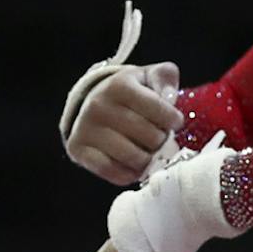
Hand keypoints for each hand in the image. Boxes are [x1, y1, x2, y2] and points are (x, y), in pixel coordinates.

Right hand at [64, 62, 185, 185]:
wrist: (92, 103)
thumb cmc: (130, 93)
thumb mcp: (149, 77)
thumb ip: (165, 78)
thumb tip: (169, 96)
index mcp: (119, 85)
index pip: (160, 111)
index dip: (174, 120)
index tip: (174, 122)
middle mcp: (99, 105)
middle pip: (151, 138)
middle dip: (162, 141)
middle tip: (158, 137)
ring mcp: (86, 128)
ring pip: (134, 158)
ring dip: (148, 159)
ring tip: (147, 150)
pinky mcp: (78, 149)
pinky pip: (114, 173)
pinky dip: (129, 174)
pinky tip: (133, 165)